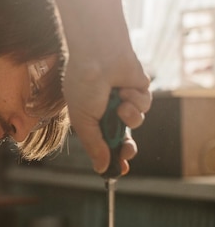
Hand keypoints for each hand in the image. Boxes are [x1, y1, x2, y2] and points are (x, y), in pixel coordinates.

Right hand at [63, 58, 151, 174]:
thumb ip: (93, 145)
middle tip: (128, 150)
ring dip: (129, 115)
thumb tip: (101, 168)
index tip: (120, 169)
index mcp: (92, 118)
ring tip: (119, 102)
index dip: (112, 157)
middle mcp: (109, 111)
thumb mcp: (83, 120)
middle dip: (127, 146)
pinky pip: (144, 105)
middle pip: (124, 138)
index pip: (104, 143)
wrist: (99, 56)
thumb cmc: (84, 84)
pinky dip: (136, 99)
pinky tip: (126, 88)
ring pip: (136, 122)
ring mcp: (125, 100)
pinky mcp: (139, 90)